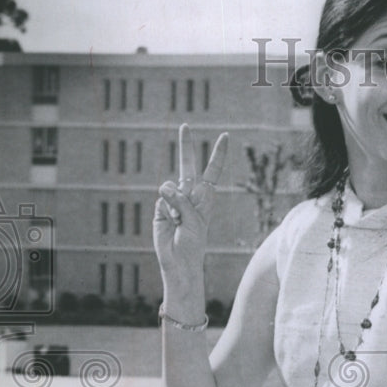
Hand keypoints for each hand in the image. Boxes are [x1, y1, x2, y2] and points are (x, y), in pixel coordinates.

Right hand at [154, 124, 228, 283]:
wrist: (178, 262)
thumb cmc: (192, 244)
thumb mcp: (194, 221)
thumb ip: (182, 201)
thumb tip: (165, 185)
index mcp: (204, 198)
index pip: (212, 172)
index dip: (217, 154)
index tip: (225, 136)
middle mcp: (189, 195)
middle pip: (188, 166)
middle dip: (186, 146)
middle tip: (185, 125)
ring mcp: (173, 200)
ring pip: (171, 187)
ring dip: (175, 204)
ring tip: (179, 222)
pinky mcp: (160, 207)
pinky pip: (162, 200)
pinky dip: (166, 210)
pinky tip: (170, 223)